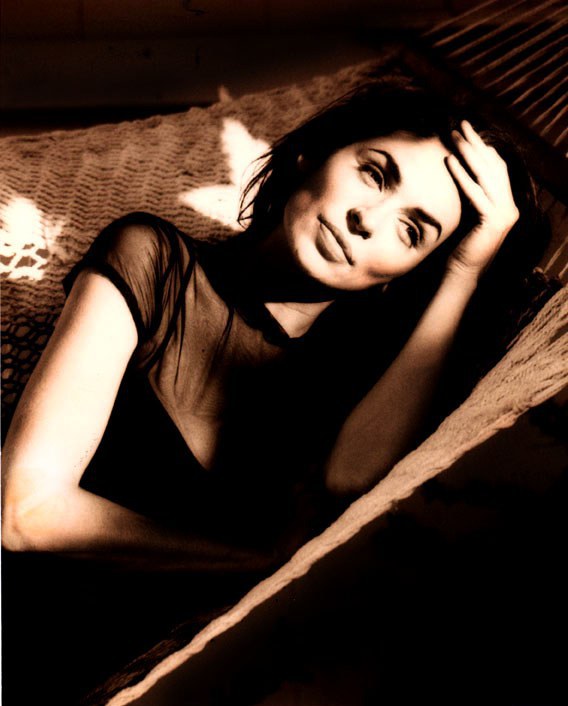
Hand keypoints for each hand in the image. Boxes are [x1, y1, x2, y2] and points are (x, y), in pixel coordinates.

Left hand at [446, 121, 519, 280]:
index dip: (483, 149)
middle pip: (493, 167)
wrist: (463, 272)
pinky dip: (462, 176)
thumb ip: (472, 196)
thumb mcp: (468, 215)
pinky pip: (475, 193)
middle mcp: (509, 207)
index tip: (467, 131)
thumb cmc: (461, 245)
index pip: (497, 168)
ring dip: (468, 153)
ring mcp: (504, 214)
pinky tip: (450, 161)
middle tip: (460, 124)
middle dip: (476, 144)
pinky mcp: (493, 222)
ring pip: (486, 176)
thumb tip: (460, 170)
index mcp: (506, 204)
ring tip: (453, 137)